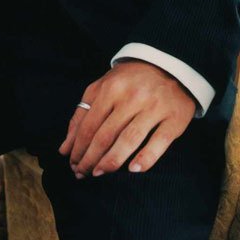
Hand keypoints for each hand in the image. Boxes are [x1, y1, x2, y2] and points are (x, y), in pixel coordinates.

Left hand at [58, 59, 196, 176]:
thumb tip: (65, 148)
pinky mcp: (174, 119)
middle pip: (106, 135)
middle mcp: (132, 97)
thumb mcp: (103, 87)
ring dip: (111, 162)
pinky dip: (145, 159)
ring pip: (128, 140)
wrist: (170, 65)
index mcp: (111, 88)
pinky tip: (132, 170)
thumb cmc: (130, 81)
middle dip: (90, 158)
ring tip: (99, 173)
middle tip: (82, 173)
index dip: (78, 148)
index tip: (72, 163)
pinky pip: (158, 143)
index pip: (89, 125)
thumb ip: (82, 114)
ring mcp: (154, 108)